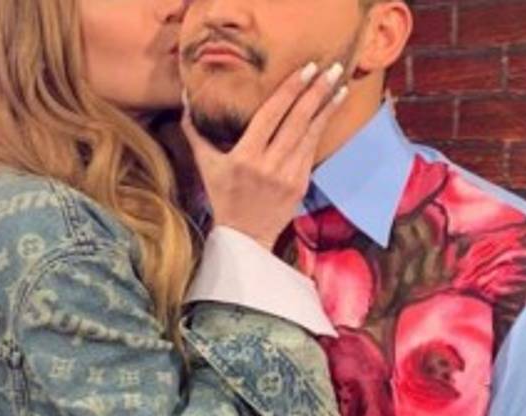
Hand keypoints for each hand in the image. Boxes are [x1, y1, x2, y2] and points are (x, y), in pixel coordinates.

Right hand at [182, 61, 346, 249]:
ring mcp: (288, 176)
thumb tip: (186, 98)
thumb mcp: (205, 165)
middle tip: (331, 68)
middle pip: (297, 121)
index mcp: (244, 157)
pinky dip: (322, 129)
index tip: (305, 69)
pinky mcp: (301, 185)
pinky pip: (312, 150)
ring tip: (339, 85)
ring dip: (327, 107)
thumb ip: (195, 131)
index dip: (290, 91)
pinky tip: (330, 111)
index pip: (271, 115)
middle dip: (316, 92)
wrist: (244, 237)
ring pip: (310, 135)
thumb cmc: (222, 197)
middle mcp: (269, 165)